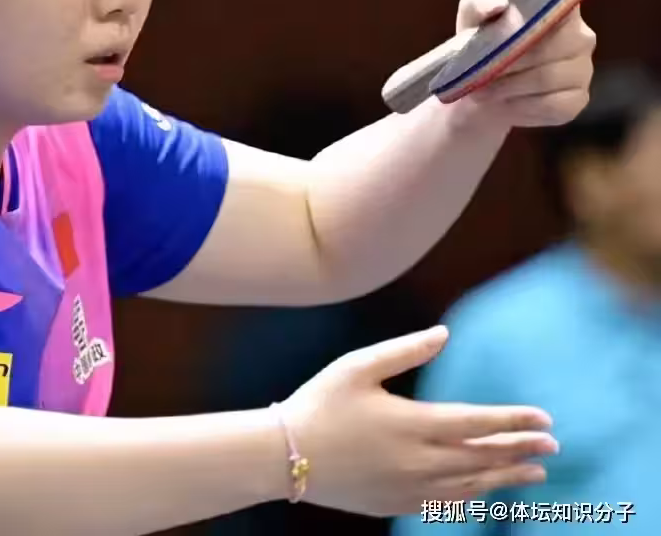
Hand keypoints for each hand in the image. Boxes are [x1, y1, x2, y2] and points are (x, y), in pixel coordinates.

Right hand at [274, 326, 556, 516]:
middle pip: (483, 456)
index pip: (477, 422)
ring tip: (534, 472)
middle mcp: (419, 461)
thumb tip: (444, 334)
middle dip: (521, 449)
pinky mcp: (397, 504)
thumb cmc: (320, 404)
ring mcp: (410, 488)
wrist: (286, 456)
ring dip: (507, 477)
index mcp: (412, 423)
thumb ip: (404, 350)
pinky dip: (474, 496)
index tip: (545, 419)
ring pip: (472, 485)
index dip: (514, 420)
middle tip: (552, 446)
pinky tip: (486, 490)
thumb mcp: (356, 366)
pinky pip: (448, 503)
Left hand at [454, 0, 595, 127]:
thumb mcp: (472, 18)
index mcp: (559, 8)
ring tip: (482, 90)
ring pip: (547, 79)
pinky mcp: (577, 100)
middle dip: (506, 64)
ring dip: (508, 87)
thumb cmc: (482, 45)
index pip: (561, 6)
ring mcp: (583, 69)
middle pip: (547, 49)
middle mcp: (581, 36)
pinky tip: (505, 103)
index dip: (529, 24)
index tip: (499, 38)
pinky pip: (552, 105)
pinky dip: (521, 107)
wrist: (481, 87)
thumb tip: (497, 5)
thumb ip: (479, 3)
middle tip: (477, 74)